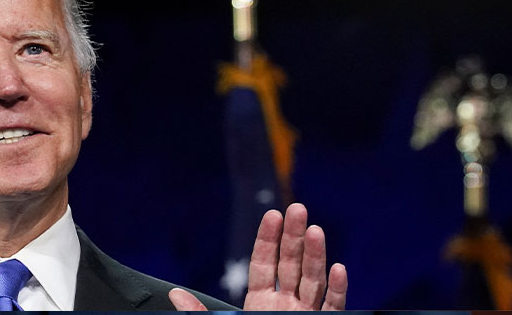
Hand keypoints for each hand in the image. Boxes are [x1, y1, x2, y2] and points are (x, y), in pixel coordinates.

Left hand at [169, 203, 347, 310]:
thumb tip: (173, 294)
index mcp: (260, 303)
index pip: (265, 264)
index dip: (268, 239)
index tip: (273, 214)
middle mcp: (285, 306)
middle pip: (292, 265)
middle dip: (295, 237)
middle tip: (298, 207)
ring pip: (314, 281)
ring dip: (316, 256)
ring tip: (315, 229)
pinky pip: (334, 308)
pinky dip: (338, 290)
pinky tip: (338, 268)